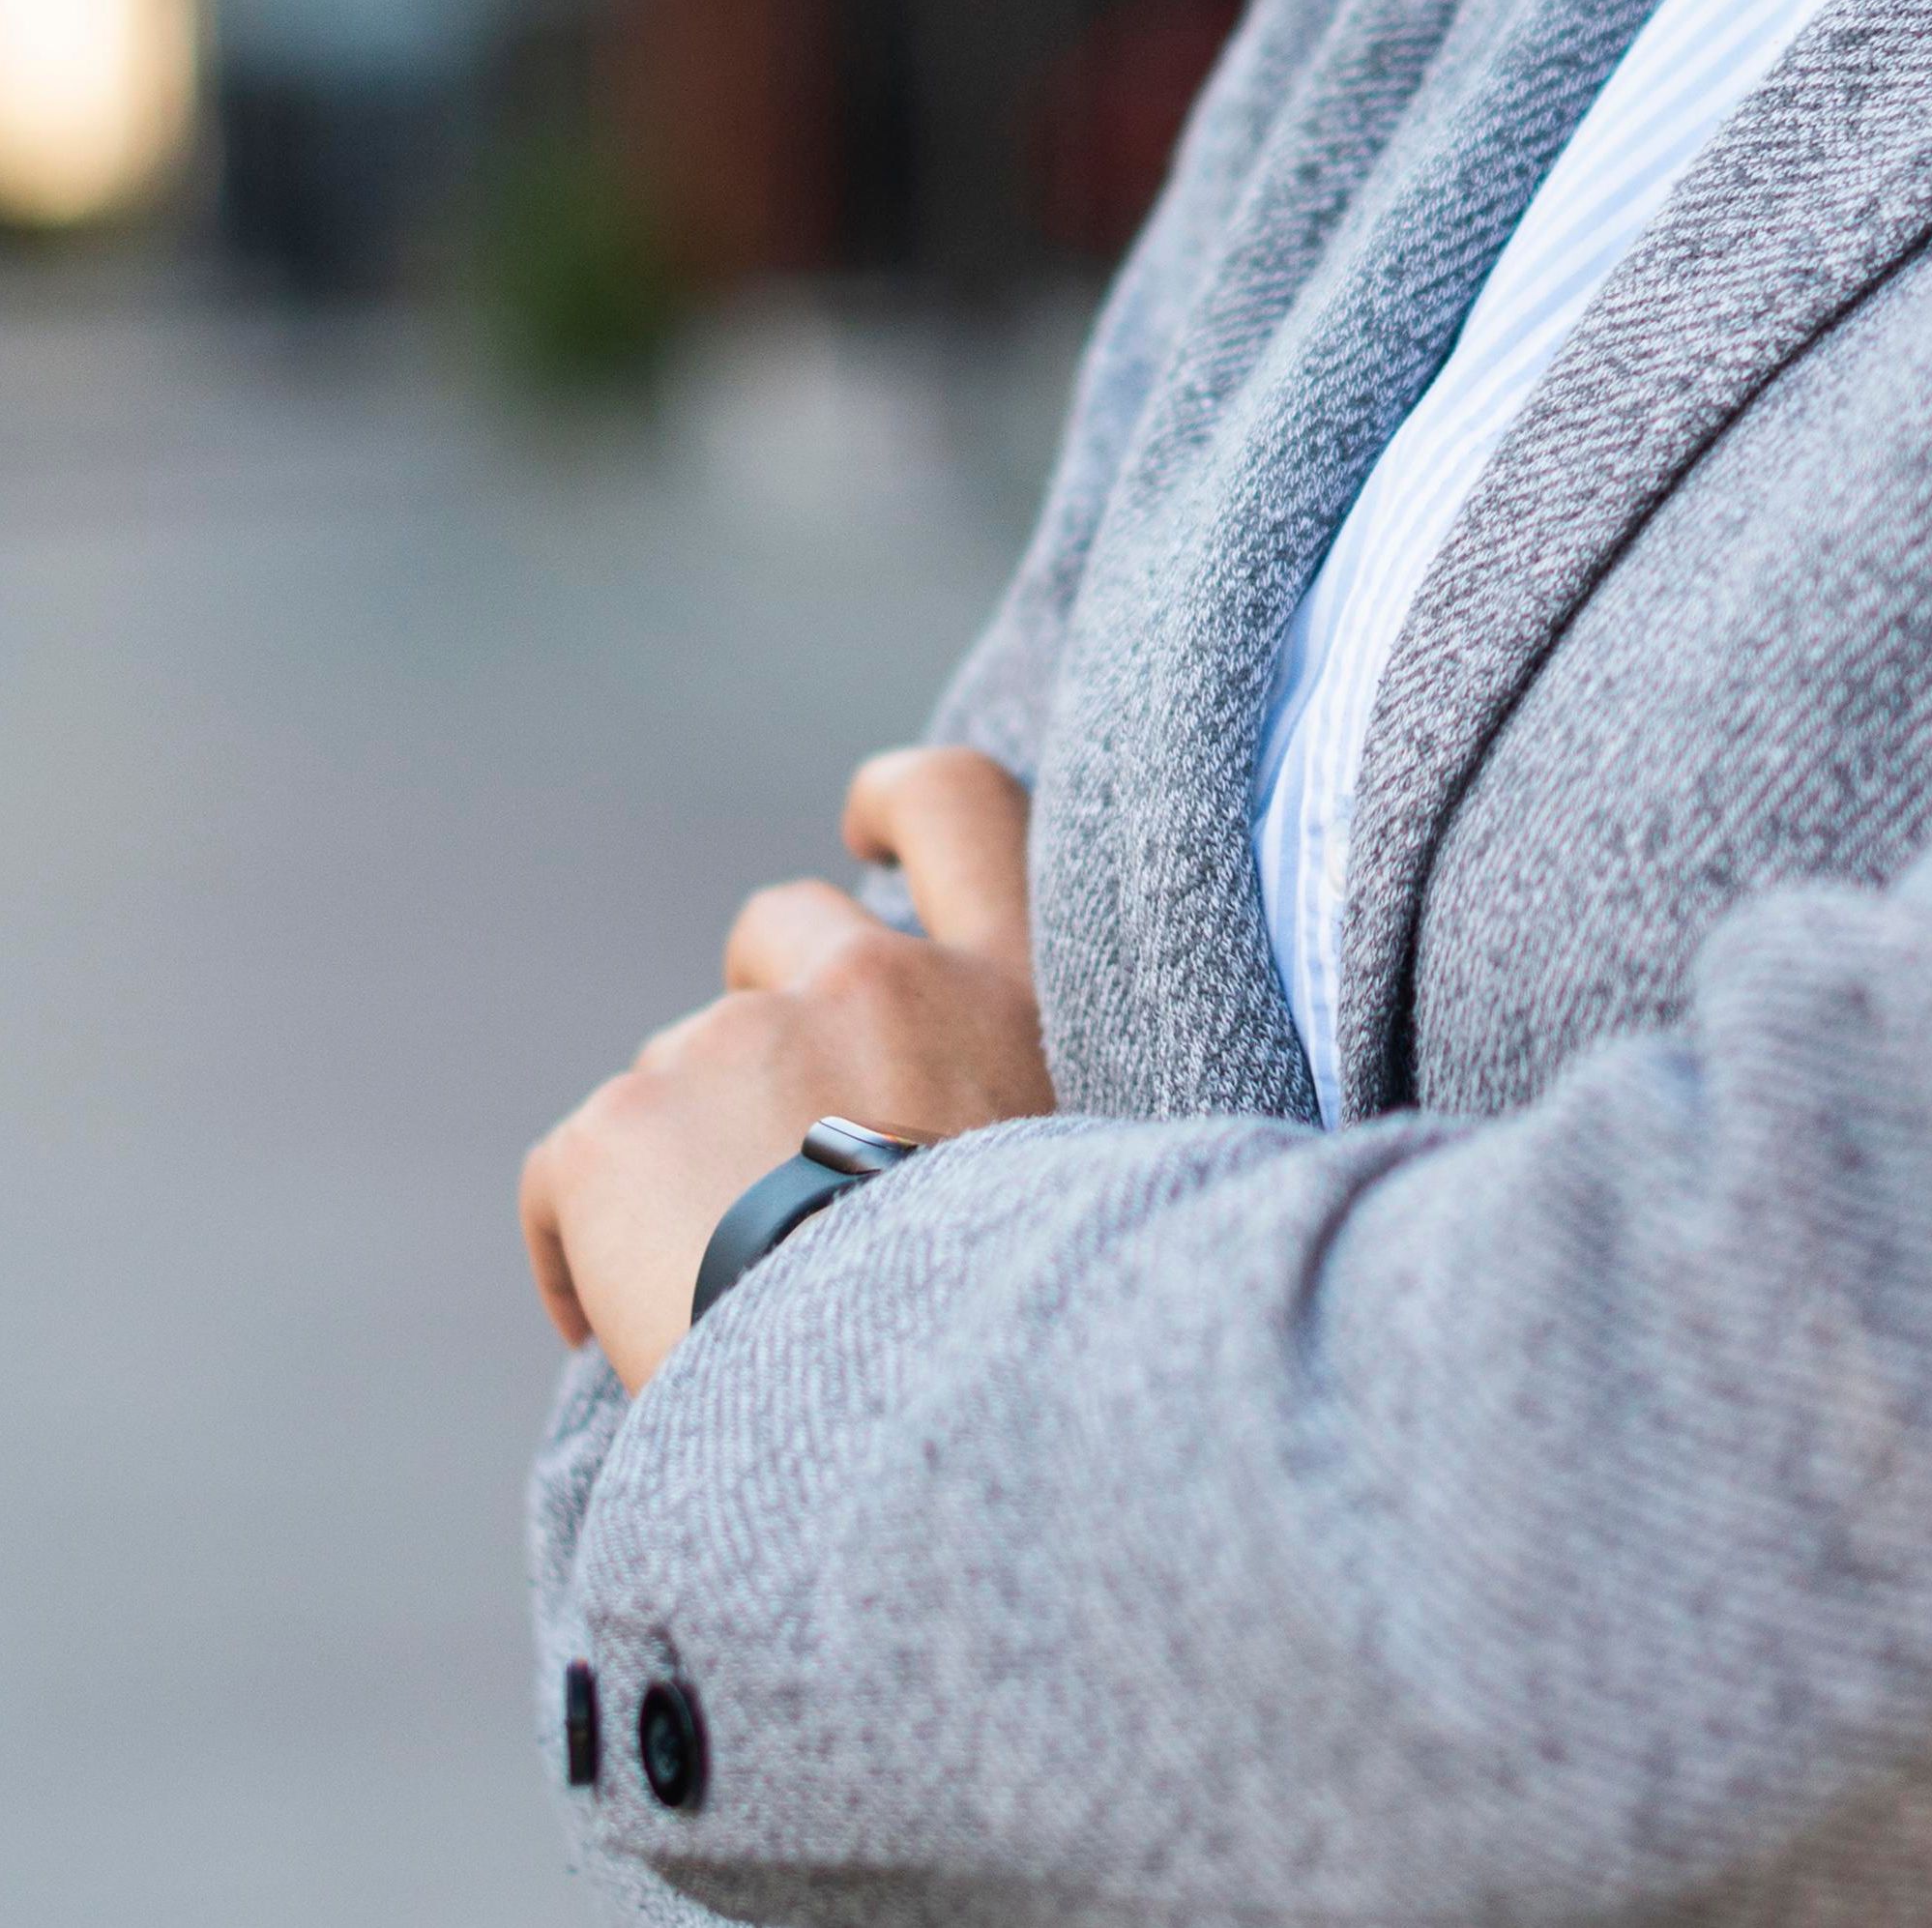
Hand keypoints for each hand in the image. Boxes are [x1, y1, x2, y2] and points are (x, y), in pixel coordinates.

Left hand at [520, 744, 1054, 1393]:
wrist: (904, 1424)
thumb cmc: (1004, 1347)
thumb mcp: (1067, 1185)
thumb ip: (1000, 1113)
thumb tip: (918, 1150)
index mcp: (1008, 993)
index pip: (959, 803)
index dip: (898, 802)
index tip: (861, 821)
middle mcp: (879, 982)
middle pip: (783, 927)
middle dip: (761, 1008)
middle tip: (764, 1146)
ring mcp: (742, 1041)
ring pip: (677, 1068)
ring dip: (687, 1152)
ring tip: (713, 1296)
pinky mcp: (622, 1123)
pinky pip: (570, 1175)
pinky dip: (576, 1242)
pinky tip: (611, 1330)